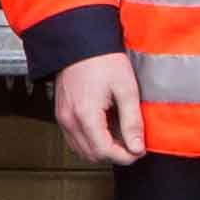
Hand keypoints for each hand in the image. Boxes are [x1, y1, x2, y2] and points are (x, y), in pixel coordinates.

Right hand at [51, 52, 143, 168]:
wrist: (79, 43)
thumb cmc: (102, 60)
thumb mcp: (126, 89)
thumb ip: (132, 121)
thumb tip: (137, 147)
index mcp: (85, 115)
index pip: (105, 151)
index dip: (125, 156)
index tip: (139, 150)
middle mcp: (69, 120)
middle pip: (92, 155)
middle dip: (114, 155)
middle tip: (132, 145)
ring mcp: (62, 118)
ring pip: (81, 151)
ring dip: (101, 150)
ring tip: (119, 137)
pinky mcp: (61, 115)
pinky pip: (74, 140)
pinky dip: (90, 142)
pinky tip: (104, 130)